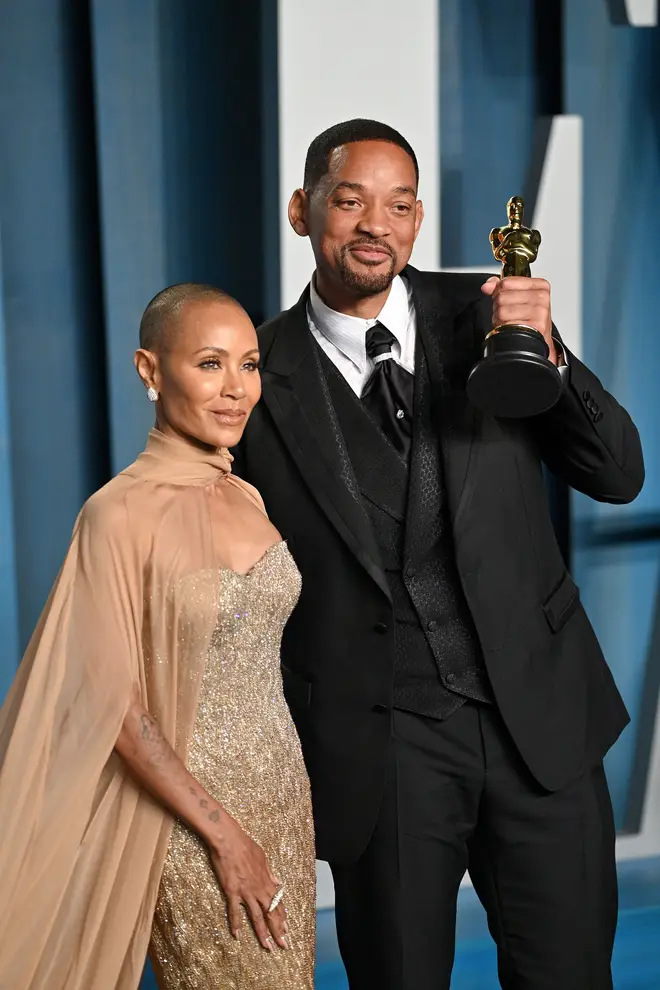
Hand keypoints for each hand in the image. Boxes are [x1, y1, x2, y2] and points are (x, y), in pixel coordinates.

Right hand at [208, 811, 287, 950]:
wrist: (229, 840)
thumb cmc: (246, 845)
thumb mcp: (263, 857)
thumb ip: (270, 872)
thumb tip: (277, 882)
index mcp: (266, 880)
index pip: (277, 903)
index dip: (282, 917)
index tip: (286, 929)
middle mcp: (258, 889)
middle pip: (271, 913)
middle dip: (277, 930)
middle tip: (283, 945)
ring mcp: (246, 891)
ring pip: (256, 916)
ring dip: (262, 933)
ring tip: (267, 947)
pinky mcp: (232, 891)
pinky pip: (234, 911)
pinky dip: (235, 923)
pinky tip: (237, 935)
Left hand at [481, 275, 556, 364]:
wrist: (538, 341)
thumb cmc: (529, 320)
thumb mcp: (519, 299)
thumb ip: (501, 287)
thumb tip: (487, 286)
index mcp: (540, 286)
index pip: (506, 282)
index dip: (499, 292)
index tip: (507, 300)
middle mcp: (541, 297)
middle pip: (502, 296)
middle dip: (499, 307)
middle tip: (509, 314)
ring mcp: (539, 311)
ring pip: (502, 310)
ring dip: (500, 319)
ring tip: (510, 321)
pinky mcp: (534, 325)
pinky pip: (506, 323)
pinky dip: (503, 328)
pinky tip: (511, 329)